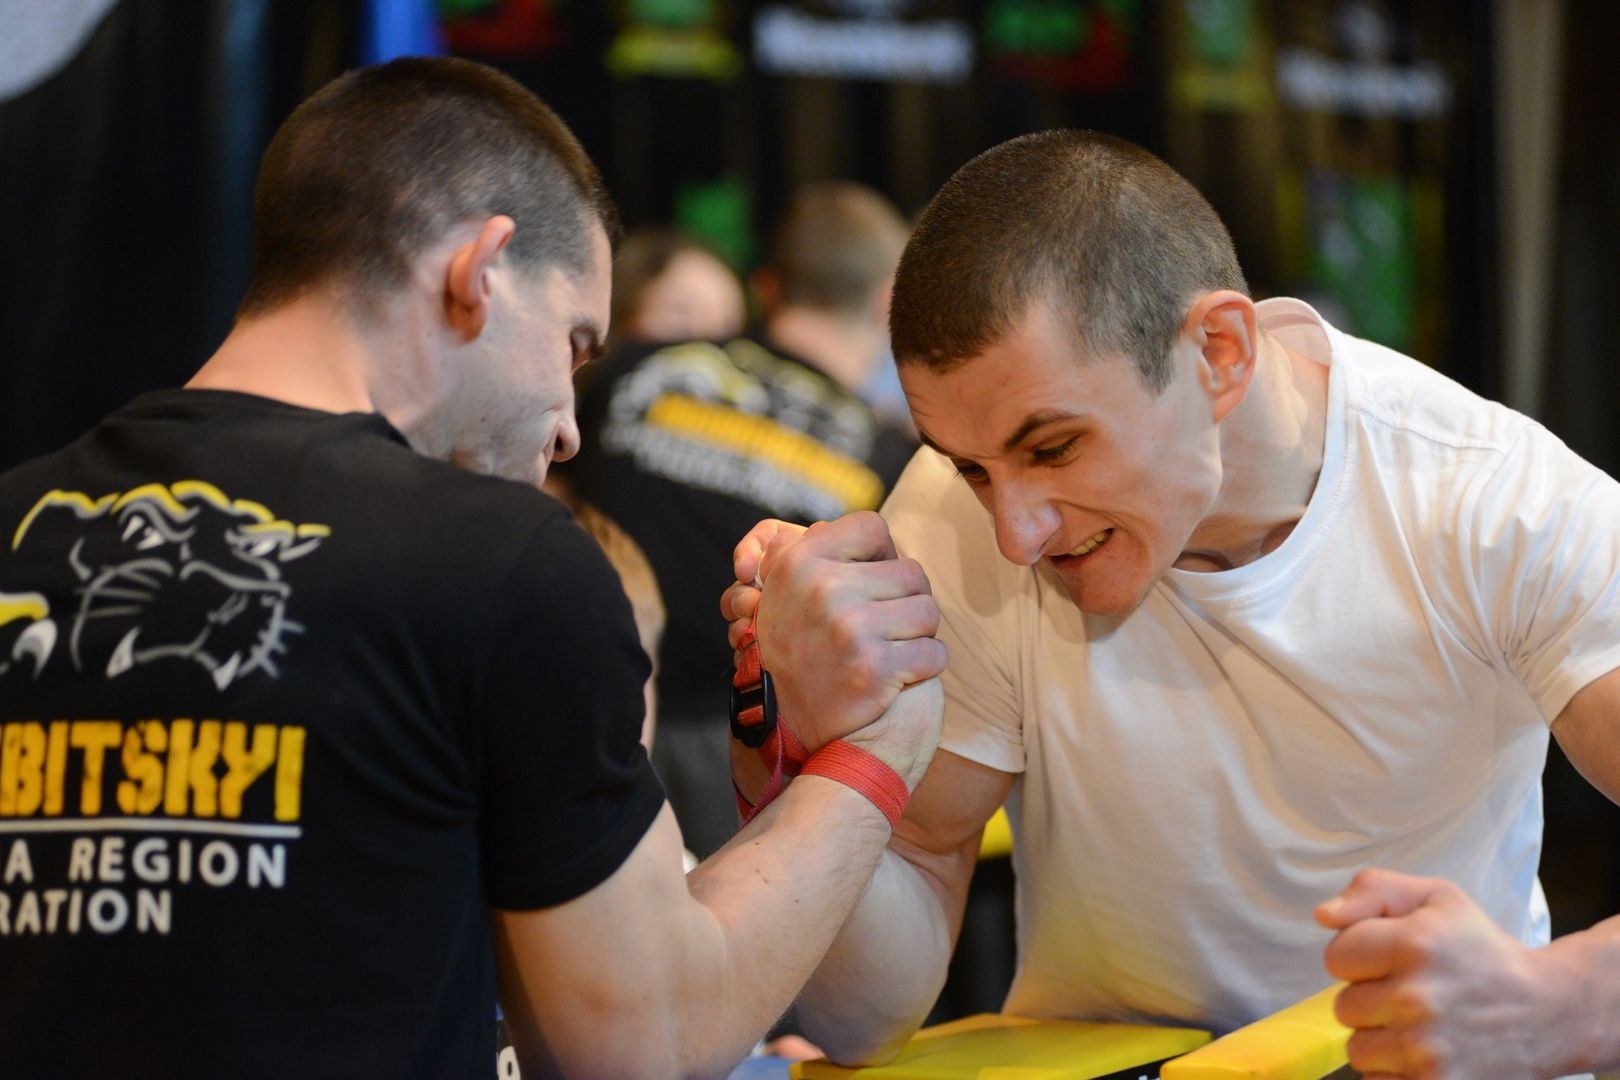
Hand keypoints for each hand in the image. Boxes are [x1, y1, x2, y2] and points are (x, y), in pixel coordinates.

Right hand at [719, 514, 946, 758]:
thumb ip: (823, 553)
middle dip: (908, 600)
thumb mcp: (784, 590)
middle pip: (912, 572)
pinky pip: (934, 652)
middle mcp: (824, 588)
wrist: (782, 723)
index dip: (882, 552)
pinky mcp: (875, 668)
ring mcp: (851, 628)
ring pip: (928, 612)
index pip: (871, 527)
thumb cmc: (793, 648)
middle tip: (889, 623)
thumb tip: (873, 534)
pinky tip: (904, 673)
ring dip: (920, 633)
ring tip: (896, 646)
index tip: (875, 579)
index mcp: (800, 561)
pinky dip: (927, 665)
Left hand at [1317, 868, 1574, 1078]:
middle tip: (1413, 993)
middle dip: (1371, 999)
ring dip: (1382, 1039)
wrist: (1549, 1012)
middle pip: (1343, 1007)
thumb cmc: (1482, 950)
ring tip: (1421, 1024)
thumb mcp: (1436, 898)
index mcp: (1413, 944)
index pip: (1335, 957)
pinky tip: (1427, 1051)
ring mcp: (1426, 1050)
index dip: (1359, 957)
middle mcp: (1417, 999)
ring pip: (1358, 1049)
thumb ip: (1373, 891)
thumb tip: (1323, 915)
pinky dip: (1397, 1070)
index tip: (1392, 959)